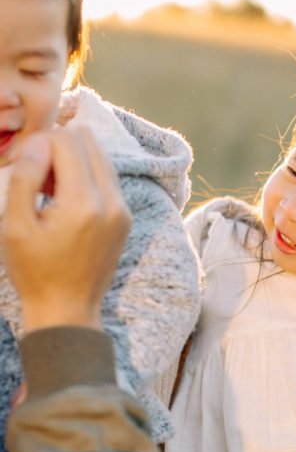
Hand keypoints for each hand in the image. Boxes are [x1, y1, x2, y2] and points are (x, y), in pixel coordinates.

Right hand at [0, 128, 130, 331]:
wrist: (68, 311)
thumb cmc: (35, 272)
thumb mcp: (15, 226)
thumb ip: (25, 178)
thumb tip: (38, 142)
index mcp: (84, 204)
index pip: (67, 140)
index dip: (38, 144)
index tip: (22, 167)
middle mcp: (112, 202)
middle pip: (88, 140)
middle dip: (57, 147)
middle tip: (36, 177)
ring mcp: (123, 210)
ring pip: (100, 154)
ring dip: (72, 160)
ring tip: (49, 190)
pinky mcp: (125, 217)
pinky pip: (107, 176)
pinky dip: (85, 175)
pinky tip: (64, 200)